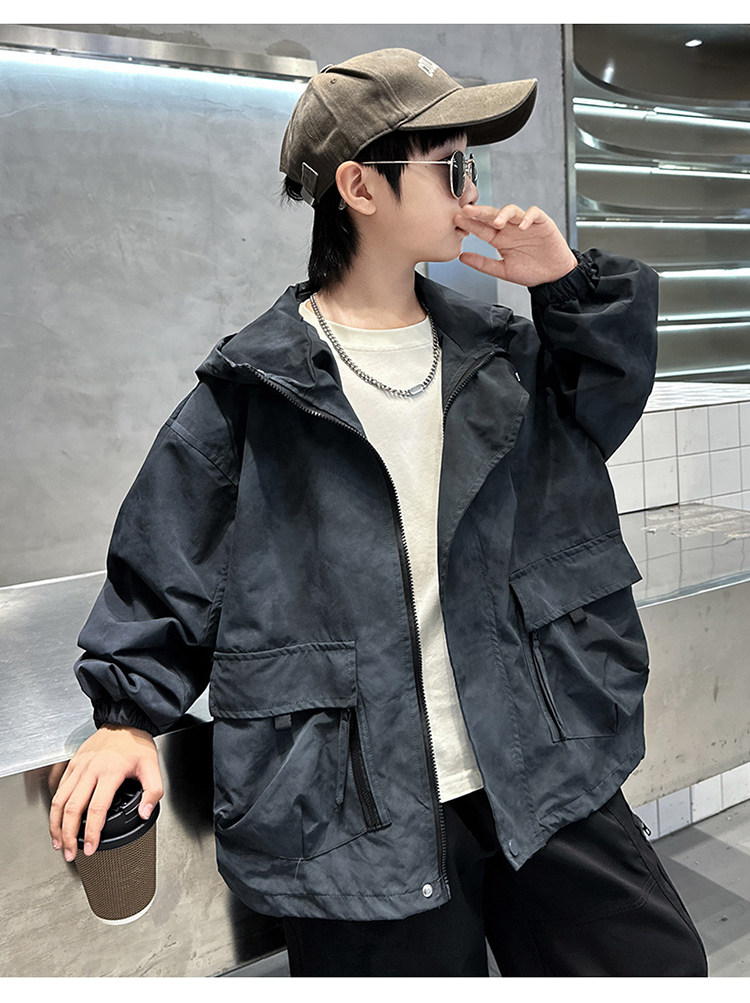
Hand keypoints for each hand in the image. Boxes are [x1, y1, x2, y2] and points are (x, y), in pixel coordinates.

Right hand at [49, 724, 162, 861]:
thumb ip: (153, 792)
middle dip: (68, 835)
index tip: (90, 848)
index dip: (92, 832)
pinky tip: (57, 819)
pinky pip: (59, 788)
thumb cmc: (137, 744)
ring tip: (58, 842)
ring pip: (59, 799)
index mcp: (110, 772)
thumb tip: (144, 813)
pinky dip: (55, 807)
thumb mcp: (153, 767)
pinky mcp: (72, 763)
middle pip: (72, 808)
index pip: (97, 809)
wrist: (125, 720)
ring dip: (56, 824)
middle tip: (70, 852)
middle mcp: (90, 770)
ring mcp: (78, 766)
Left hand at [456, 203, 577, 287]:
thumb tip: (462, 257)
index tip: (457, 221)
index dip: (470, 224)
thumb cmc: (531, 272)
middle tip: (467, 210)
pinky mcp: (541, 223)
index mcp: (500, 239)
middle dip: (480, 212)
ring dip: (503, 214)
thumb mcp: (503, 270)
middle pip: (493, 215)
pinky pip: (534, 214)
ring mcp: (525, 224)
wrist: (553, 277)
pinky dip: (528, 217)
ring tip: (497, 222)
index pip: (482, 228)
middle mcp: (511, 229)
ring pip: (512, 210)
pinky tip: (522, 226)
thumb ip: (483, 264)